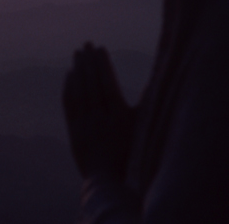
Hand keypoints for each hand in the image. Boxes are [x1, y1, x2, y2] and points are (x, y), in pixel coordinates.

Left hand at [63, 42, 134, 180]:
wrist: (111, 184)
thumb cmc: (134, 154)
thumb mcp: (143, 130)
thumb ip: (147, 105)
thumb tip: (159, 80)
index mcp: (120, 119)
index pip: (108, 85)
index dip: (103, 65)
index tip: (100, 48)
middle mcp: (101, 121)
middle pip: (91, 85)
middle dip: (88, 62)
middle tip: (86, 44)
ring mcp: (85, 127)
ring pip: (79, 92)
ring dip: (77, 70)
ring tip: (77, 53)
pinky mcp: (75, 133)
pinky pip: (69, 105)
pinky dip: (69, 88)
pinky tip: (69, 75)